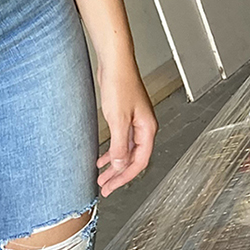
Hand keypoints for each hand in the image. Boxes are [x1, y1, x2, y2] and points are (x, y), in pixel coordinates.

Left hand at [95, 55, 157, 196]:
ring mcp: (135, 122)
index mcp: (147, 129)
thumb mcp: (118, 119)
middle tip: (106, 187)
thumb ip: (120, 145)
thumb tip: (121, 165)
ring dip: (114, 164)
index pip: (139, 161)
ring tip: (102, 176)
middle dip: (119, 174)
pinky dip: (112, 151)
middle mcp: (144, 127)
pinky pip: (121, 141)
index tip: (112, 187)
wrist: (115, 63)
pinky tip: (103, 157)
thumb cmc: (120, 84)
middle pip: (133, 158)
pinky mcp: (125, 116)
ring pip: (126, 151)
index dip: (125, 177)